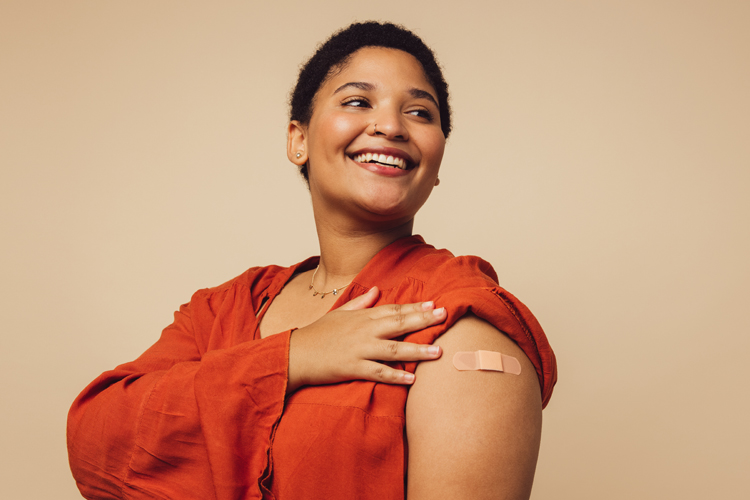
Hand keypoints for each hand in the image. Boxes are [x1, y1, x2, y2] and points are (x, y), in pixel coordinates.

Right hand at [287, 287, 445, 392]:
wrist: (296, 354)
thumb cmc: (317, 334)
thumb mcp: (339, 313)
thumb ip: (361, 302)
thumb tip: (378, 290)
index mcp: (362, 317)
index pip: (393, 310)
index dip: (415, 307)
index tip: (434, 304)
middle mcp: (364, 331)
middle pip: (398, 324)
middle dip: (423, 320)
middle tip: (444, 315)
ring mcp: (359, 350)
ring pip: (393, 350)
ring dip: (417, 351)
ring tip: (438, 351)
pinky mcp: (353, 368)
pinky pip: (377, 372)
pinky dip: (395, 376)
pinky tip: (411, 379)